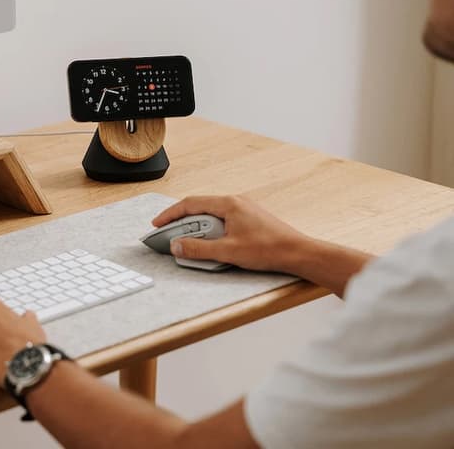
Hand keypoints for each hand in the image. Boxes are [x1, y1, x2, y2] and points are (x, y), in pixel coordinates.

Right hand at [152, 195, 310, 272]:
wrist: (298, 253)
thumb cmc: (269, 249)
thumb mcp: (227, 251)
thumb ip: (198, 248)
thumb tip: (177, 245)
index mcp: (228, 204)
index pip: (190, 203)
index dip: (171, 214)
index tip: (158, 223)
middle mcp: (236, 202)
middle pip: (200, 207)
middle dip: (182, 222)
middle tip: (170, 235)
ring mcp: (244, 210)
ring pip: (211, 215)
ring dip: (198, 227)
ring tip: (191, 242)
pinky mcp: (250, 220)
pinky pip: (223, 221)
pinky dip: (211, 230)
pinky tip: (212, 243)